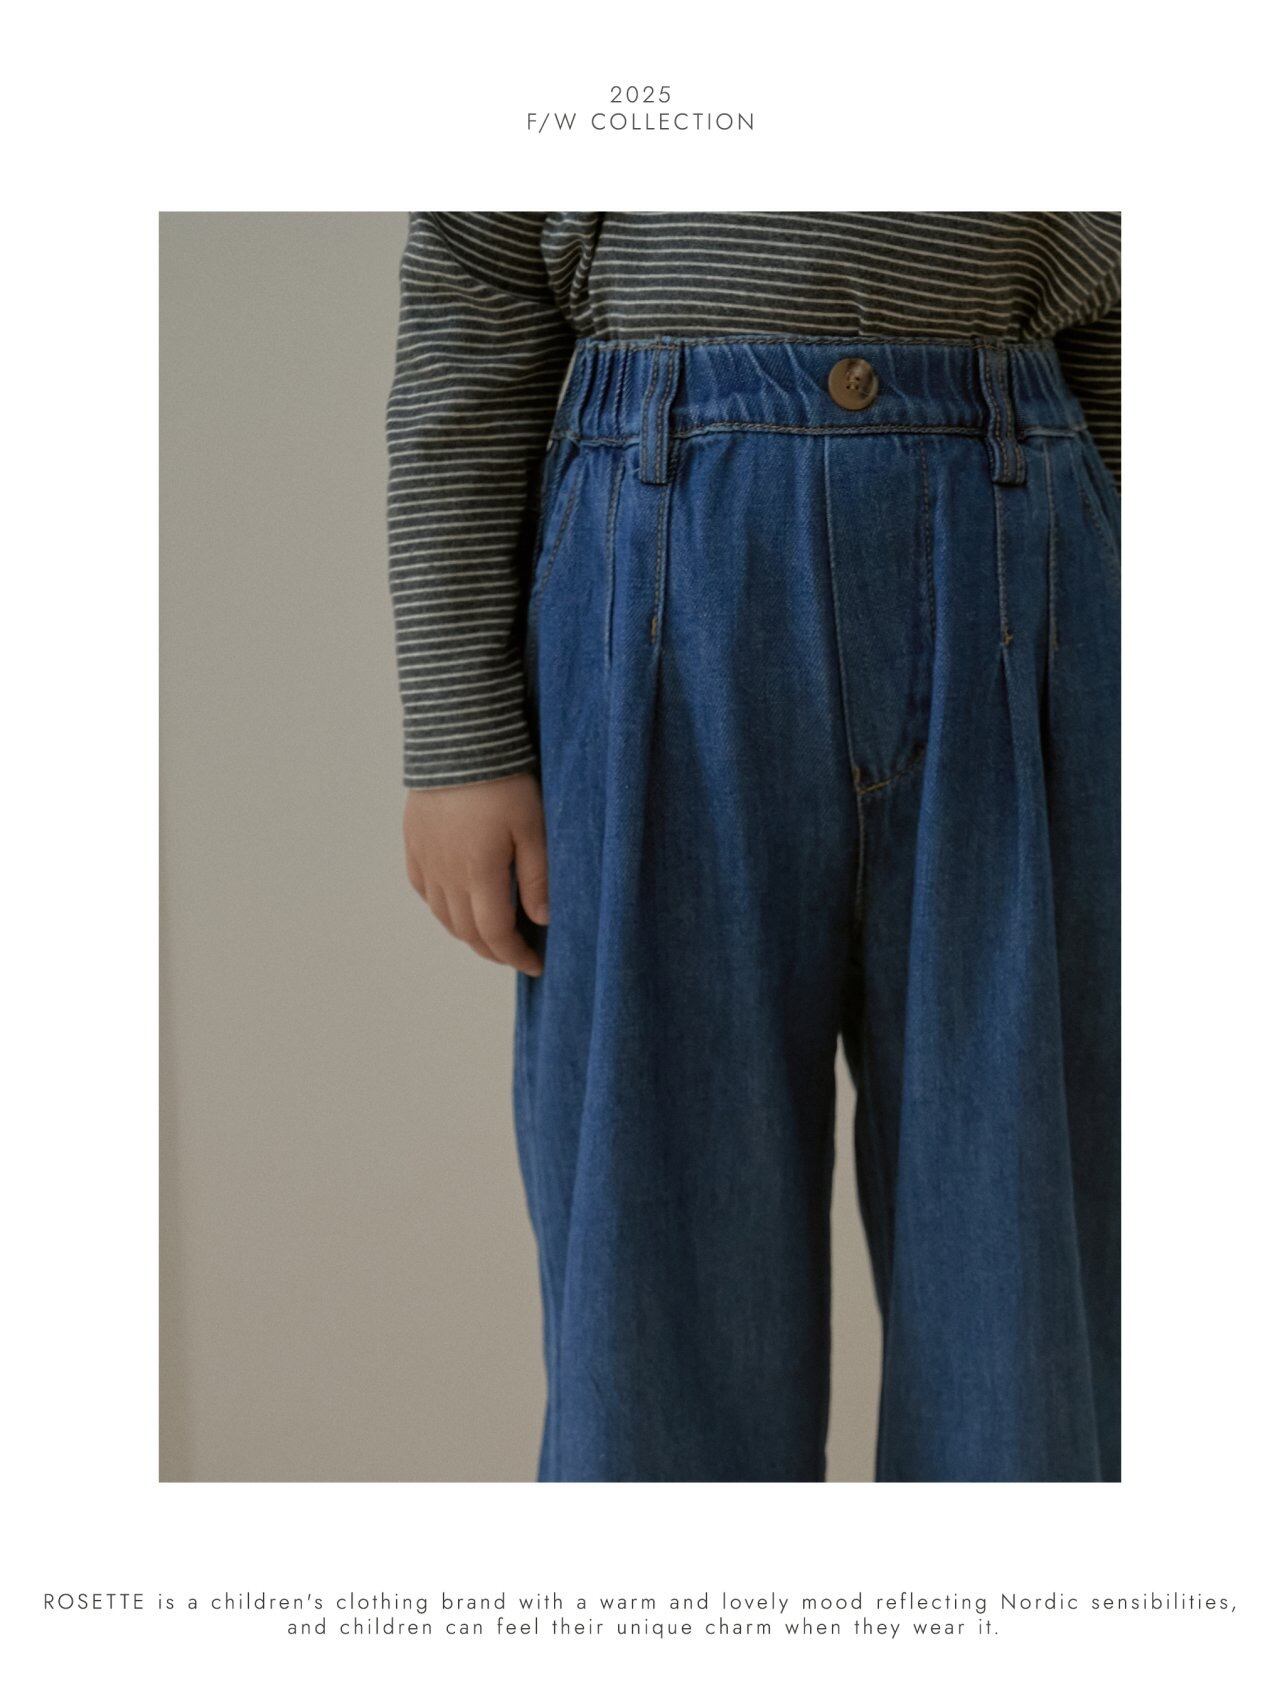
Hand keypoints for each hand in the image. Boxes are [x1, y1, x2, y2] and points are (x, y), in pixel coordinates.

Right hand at [403, 774, 548, 975]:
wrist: (457, 739)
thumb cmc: (504, 781)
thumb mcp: (533, 827)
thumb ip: (537, 877)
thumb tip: (542, 920)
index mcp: (478, 874)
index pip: (494, 934)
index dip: (515, 956)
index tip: (536, 965)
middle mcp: (446, 874)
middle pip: (466, 932)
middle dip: (493, 950)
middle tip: (517, 953)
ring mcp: (425, 860)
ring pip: (442, 915)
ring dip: (467, 933)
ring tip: (491, 934)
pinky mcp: (413, 843)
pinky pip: (423, 890)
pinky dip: (442, 908)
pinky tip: (457, 904)